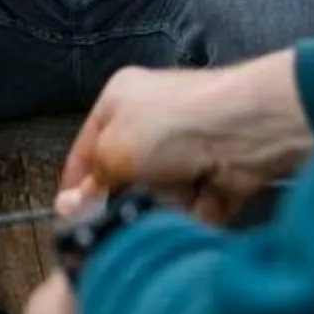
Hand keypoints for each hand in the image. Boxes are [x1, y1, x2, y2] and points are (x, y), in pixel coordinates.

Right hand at [57, 54, 313, 225]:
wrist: (245, 130)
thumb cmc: (174, 123)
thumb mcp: (113, 152)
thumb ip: (91, 184)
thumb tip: (72, 207)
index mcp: (121, 99)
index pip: (88, 146)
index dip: (76, 182)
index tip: (69, 215)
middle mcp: (155, 120)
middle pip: (127, 176)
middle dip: (127, 196)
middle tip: (123, 209)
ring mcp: (188, 148)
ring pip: (162, 196)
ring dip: (164, 205)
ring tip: (172, 197)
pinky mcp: (217, 175)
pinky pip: (194, 208)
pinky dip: (194, 214)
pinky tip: (198, 204)